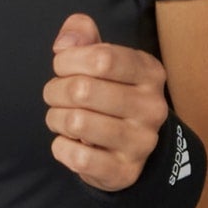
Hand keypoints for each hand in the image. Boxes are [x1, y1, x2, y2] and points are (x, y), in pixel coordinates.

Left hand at [45, 11, 172, 192]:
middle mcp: (152, 106)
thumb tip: (66, 42)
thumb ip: (83, 36)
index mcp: (149, 71)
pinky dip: (61, 147)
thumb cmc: (110, 94)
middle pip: (82, 90)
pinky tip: (68, 142)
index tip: (61, 66)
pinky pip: (77, 156)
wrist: (132, 149)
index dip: (68, 60)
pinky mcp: (124, 171)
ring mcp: (141, 141)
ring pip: (76, 123)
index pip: (101, 57)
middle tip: (56, 96)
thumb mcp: (102, 58)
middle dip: (55, 91)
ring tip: (62, 118)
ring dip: (55, 119)